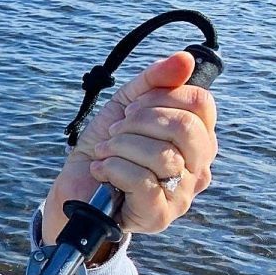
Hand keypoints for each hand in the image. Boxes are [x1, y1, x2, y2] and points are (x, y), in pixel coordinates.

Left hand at [42, 51, 218, 243]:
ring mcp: (183, 194)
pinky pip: (143, 181)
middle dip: (138, 123)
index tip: (130, 109)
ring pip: (163, 155)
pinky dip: (114, 169)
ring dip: (121, 147)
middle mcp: (199, 166)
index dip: (159, 98)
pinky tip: (101, 170)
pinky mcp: (160, 215)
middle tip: (115, 132)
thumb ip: (153, 81)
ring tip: (104, 153)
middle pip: (184, 128)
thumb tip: (185, 59)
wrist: (76, 190)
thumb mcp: (125, 106)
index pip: (199, 103)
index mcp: (197, 137)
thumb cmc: (107, 149)